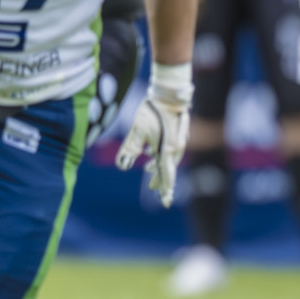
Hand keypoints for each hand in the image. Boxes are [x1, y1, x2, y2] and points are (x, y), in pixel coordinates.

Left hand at [116, 63, 191, 205]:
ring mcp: (177, 143)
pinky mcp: (176, 136)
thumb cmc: (153, 111)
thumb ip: (130, 148)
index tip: (165, 203)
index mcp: (168, 151)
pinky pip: (168, 151)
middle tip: (153, 189)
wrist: (169, 95)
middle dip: (160, 180)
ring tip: (147, 171)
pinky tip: (149, 153)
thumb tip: (122, 166)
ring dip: (158, 167)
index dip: (165, 190)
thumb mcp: (137, 129)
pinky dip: (159, 156)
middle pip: (167, 169)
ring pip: (167, 160)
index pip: (166, 176)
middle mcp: (175, 149)